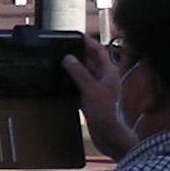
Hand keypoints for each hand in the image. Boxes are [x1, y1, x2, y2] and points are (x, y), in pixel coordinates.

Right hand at [62, 37, 133, 159]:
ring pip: (85, 74)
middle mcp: (105, 79)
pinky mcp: (92, 100)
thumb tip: (68, 58)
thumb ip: (79, 72)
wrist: (111, 136)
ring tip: (58, 62)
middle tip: (62, 48)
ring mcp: (98, 90)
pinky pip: (80, 87)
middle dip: (78, 54)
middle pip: (91, 61)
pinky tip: (61, 83)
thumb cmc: (107, 112)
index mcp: (109, 72)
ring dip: (74, 69)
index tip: (76, 35)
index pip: (99, 51)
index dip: (88, 42)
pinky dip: (72, 83)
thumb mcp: (91, 89)